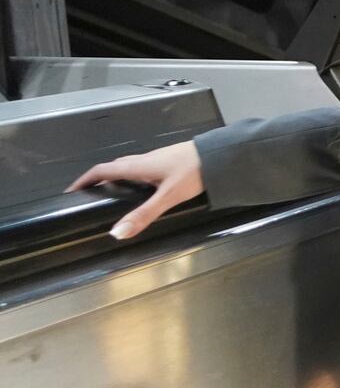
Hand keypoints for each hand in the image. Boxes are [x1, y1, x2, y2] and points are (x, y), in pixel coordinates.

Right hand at [67, 141, 204, 239]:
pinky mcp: (168, 161)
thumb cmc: (194, 171)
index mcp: (137, 166)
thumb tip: (117, 233)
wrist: (221, 154)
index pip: (102, 170)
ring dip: (115, 177)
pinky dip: (132, 177)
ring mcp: (157, 159)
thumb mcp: (168, 196)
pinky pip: (142, 168)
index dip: (84, 180)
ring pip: (128, 167)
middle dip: (98, 179)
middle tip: (89, 195)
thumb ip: (144, 214)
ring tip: (111, 194)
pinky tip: (142, 188)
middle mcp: (143, 159)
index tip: (71, 191)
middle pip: (113, 168)